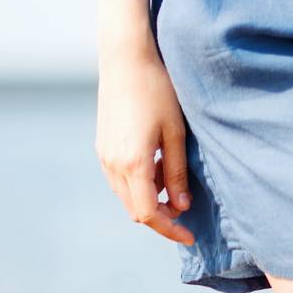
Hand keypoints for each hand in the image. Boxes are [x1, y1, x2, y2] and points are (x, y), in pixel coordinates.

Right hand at [96, 46, 196, 246]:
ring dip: (148, 197)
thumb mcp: (175, 130)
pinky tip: (156, 163)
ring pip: (126, 195)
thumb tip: (181, 206)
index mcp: (132, 163)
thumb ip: (177, 171)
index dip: (169, 229)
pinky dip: (138, 182)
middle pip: (135, 209)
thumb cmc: (157, 89)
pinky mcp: (102, 145)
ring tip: (173, 181)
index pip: (148, 214)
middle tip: (186, 209)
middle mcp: (112, 165)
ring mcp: (103, 155)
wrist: (125, 58)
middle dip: (160, 215)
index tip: (190, 235)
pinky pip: (119, 178)